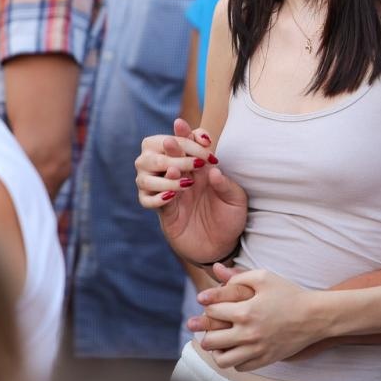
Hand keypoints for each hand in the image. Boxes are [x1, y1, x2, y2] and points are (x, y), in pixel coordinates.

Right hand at [135, 119, 246, 263]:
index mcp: (196, 166)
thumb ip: (226, 185)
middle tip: (191, 160)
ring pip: (144, 172)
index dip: (186, 133)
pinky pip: (146, 198)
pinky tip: (170, 198)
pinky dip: (155, 196)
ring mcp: (167, 191)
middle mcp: (178, 174)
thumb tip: (214, 171)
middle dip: (172, 150)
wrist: (221, 247)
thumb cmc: (230, 218)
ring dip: (163, 174)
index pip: (184, 140)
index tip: (198, 134)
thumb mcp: (236, 201)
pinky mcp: (163, 212)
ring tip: (185, 183)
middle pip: (156, 150)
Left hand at [193, 264, 325, 370]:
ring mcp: (256, 350)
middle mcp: (247, 334)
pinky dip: (234, 359)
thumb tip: (215, 272)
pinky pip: (239, 367)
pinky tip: (238, 348)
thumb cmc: (289, 293)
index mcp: (245, 312)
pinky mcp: (265, 360)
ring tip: (220, 341)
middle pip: (210, 340)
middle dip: (206, 331)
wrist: (314, 316)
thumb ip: (238, 275)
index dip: (208, 305)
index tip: (211, 304)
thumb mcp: (264, 277)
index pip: (211, 312)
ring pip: (222, 360)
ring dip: (216, 350)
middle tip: (210, 325)